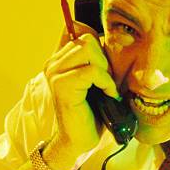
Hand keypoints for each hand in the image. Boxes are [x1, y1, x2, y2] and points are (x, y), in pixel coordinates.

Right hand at [43, 21, 119, 169]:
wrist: (80, 141)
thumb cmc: (93, 113)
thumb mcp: (98, 81)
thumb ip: (98, 61)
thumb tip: (115, 38)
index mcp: (61, 59)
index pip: (77, 28)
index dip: (97, 42)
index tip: (105, 66)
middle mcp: (54, 63)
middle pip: (87, 38)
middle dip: (104, 59)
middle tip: (106, 82)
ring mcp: (55, 73)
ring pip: (88, 50)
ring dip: (104, 71)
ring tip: (106, 88)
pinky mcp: (62, 85)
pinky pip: (91, 71)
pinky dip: (105, 83)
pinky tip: (107, 95)